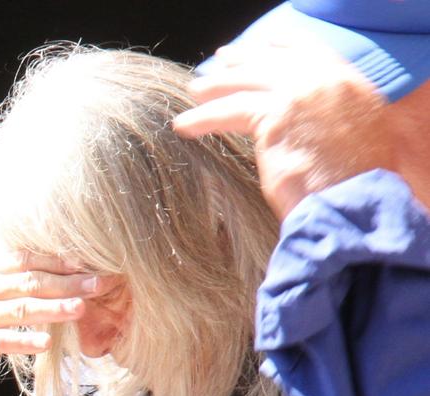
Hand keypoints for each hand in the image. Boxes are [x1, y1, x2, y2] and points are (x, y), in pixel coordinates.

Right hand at [0, 250, 108, 395]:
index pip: (26, 260)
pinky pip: (2, 340)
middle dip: (67, 282)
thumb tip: (51, 259)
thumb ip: (11, 273)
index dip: (56, 259)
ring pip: (20, 309)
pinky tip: (46, 343)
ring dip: (53, 309)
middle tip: (98, 284)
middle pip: (30, 282)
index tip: (86, 261)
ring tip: (81, 309)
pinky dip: (24, 341)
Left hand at [173, 37, 393, 218]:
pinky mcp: (273, 116)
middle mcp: (326, 81)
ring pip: (248, 82)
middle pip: (274, 62)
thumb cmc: (356, 190)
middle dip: (243, 61)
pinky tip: (184, 125)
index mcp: (350, 85)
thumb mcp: (357, 141)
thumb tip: (303, 122)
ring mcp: (300, 94)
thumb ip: (331, 120)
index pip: (311, 50)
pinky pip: (229, 111)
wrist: (355, 204)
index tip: (264, 44)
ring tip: (195, 92)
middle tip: (221, 62)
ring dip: (217, 87)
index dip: (283, 46)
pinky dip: (203, 119)